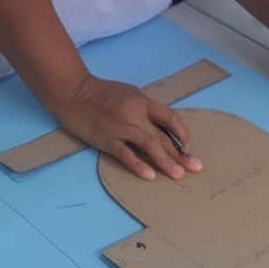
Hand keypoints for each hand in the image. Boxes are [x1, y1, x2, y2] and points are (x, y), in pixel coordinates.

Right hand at [55, 75, 203, 180]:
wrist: (73, 92)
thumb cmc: (101, 92)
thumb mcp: (129, 93)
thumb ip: (145, 109)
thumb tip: (161, 127)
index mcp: (142, 101)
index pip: (170, 118)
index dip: (182, 133)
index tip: (188, 146)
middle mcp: (135, 114)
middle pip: (162, 135)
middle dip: (180, 153)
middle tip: (195, 166)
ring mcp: (121, 128)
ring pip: (148, 146)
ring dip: (165, 161)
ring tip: (178, 174)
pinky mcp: (106, 140)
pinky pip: (126, 154)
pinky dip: (138, 165)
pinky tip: (150, 175)